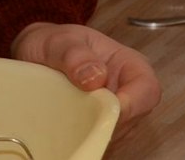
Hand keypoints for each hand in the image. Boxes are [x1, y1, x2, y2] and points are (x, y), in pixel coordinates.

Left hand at [10, 23, 159, 136]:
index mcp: (128, 65)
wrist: (36, 58)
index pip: (147, 88)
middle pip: (132, 119)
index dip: (133, 103)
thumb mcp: (59, 41)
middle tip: (74, 117)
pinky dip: (81, 140)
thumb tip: (95, 77)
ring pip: (113, 135)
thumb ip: (75, 54)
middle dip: (106, 122)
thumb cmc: (54, 46)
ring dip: (90, 132)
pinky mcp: (97, 131)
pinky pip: (96, 142)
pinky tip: (63, 128)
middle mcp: (126, 93)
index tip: (105, 109)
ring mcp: (113, 115)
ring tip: (63, 116)